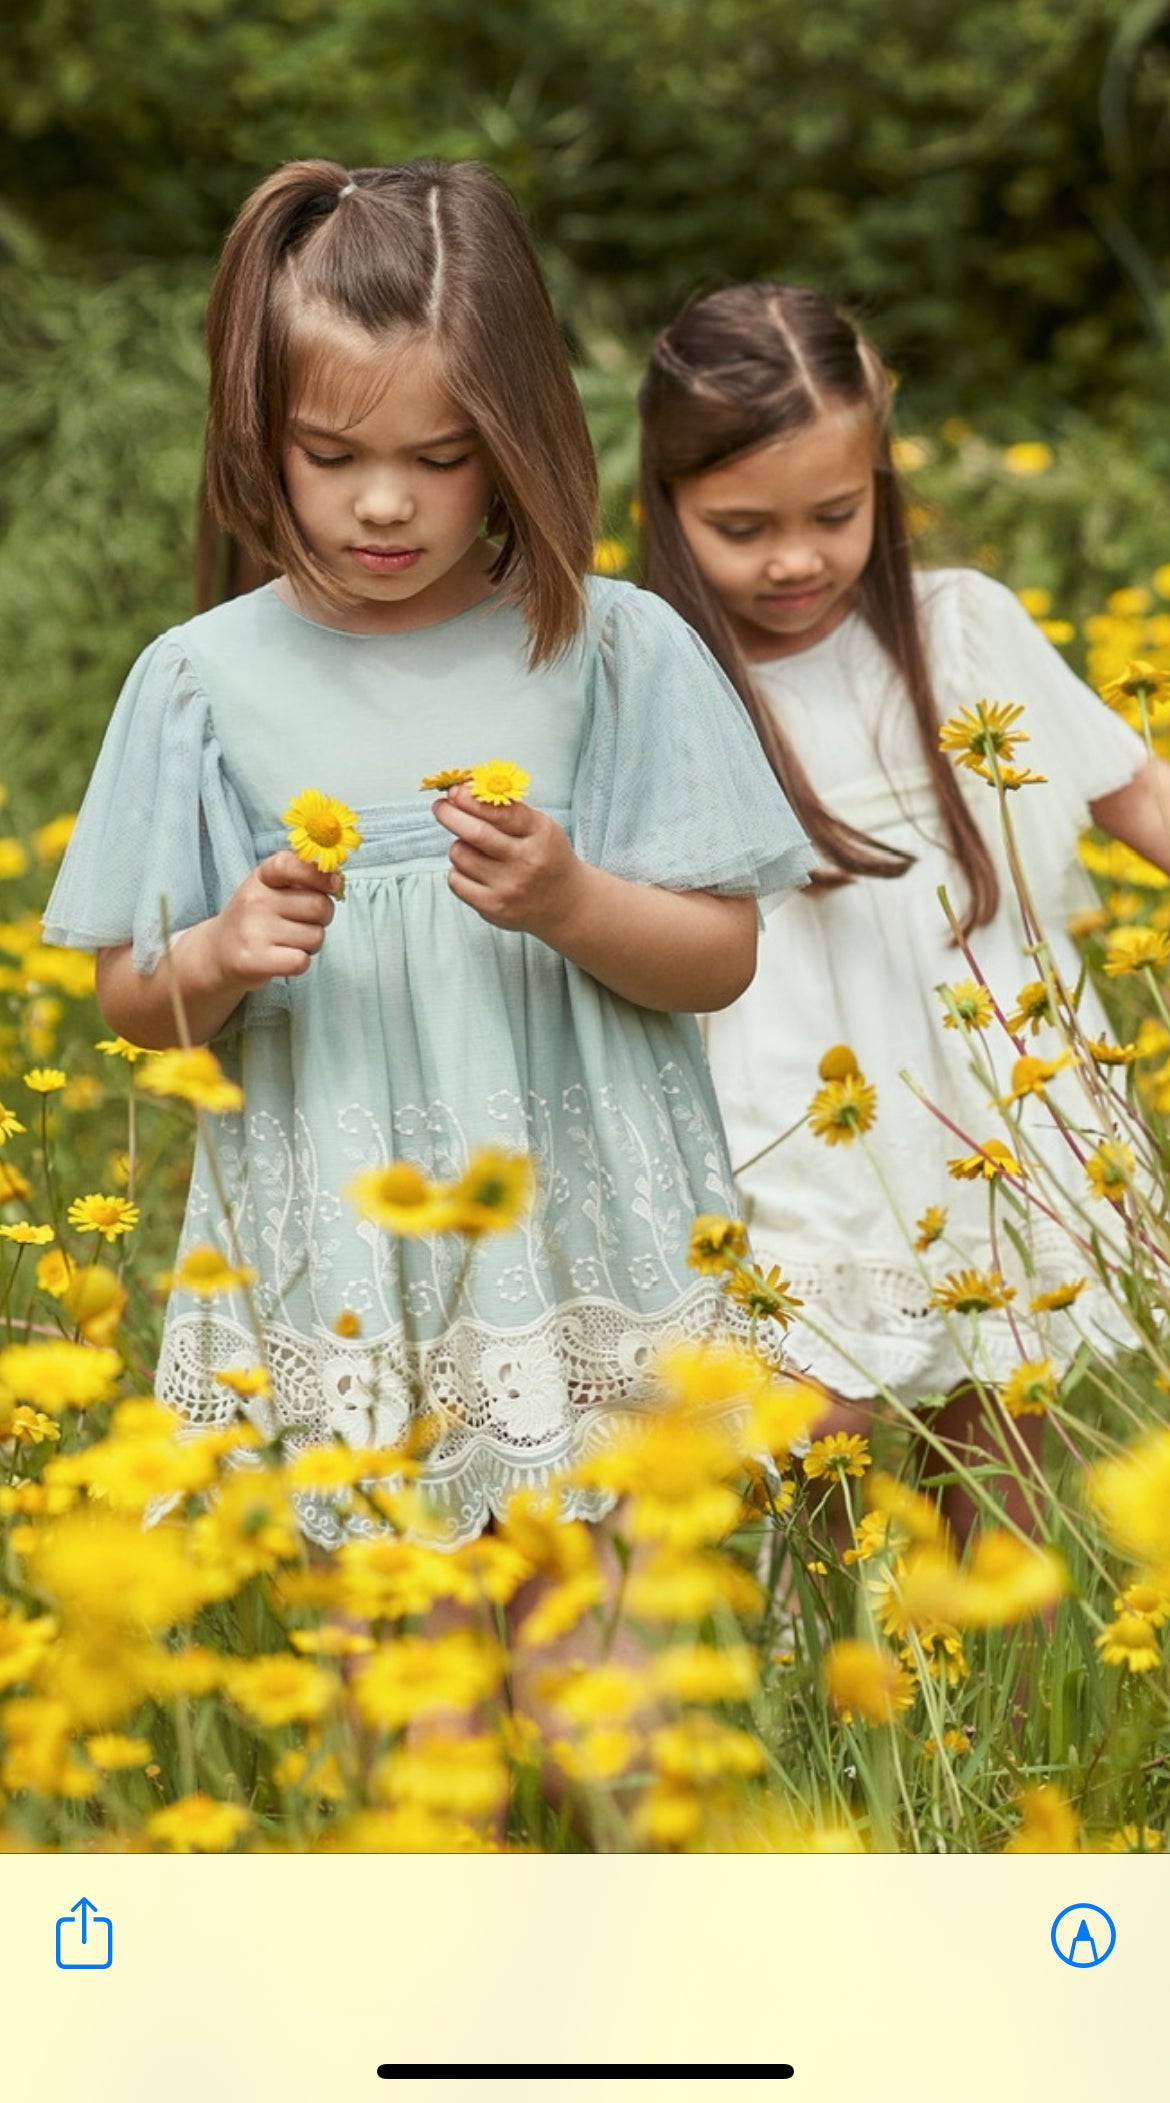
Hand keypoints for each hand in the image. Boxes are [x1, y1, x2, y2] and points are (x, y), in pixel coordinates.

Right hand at [209, 850, 339, 986]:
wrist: (217, 953)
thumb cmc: (254, 919)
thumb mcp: (270, 888)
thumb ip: (301, 878)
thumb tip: (336, 879)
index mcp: (261, 877)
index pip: (291, 864)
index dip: (319, 873)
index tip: (332, 883)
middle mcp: (255, 900)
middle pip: (319, 906)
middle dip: (322, 918)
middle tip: (303, 923)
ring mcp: (253, 930)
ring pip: (315, 936)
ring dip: (310, 944)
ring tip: (288, 942)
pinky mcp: (254, 960)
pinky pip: (301, 961)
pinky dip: (300, 963)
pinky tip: (283, 957)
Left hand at [433, 784, 582, 939]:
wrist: (566, 904)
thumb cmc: (547, 857)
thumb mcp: (540, 827)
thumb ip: (507, 810)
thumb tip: (463, 792)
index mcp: (540, 834)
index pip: (498, 812)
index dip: (470, 799)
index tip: (454, 791)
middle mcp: (526, 861)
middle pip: (474, 832)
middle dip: (450, 814)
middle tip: (441, 807)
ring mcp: (509, 887)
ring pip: (461, 854)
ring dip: (459, 846)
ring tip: (474, 849)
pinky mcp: (493, 908)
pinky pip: (456, 880)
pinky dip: (458, 871)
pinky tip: (474, 871)